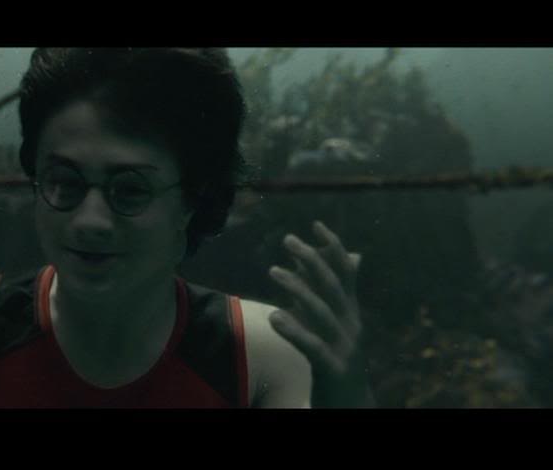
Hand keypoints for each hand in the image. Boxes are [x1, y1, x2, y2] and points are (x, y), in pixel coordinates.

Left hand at [268, 221, 373, 407]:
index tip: (315, 224)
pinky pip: (313, 346)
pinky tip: (275, 316)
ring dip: (298, 288)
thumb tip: (329, 258)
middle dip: (312, 259)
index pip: (346, 273)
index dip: (332, 248)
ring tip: (273, 270)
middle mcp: (352, 325)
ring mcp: (345, 347)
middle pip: (334, 286)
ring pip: (322, 312)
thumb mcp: (332, 323)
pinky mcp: (334, 368)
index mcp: (351, 312)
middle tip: (288, 239)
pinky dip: (294, 329)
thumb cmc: (336, 359)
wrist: (352, 403)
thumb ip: (326, 292)